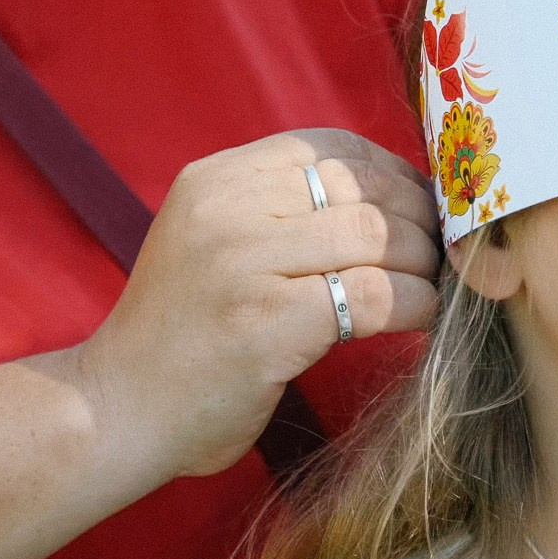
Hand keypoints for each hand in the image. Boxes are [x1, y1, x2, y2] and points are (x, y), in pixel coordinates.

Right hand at [77, 129, 442, 479]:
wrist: (117, 411)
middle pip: (363, 190)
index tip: (417, 209)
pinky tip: (419, 321)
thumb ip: (279, 213)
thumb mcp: (214, 245)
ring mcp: (245, 264)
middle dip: (418, 221)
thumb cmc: (183, 337)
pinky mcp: (269, 324)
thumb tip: (392, 198)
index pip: (330, 147)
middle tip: (440, 256)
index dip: (391, 173)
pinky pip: (377, 296)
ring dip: (423, 265)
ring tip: (430, 289)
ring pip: (377, 237)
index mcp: (215, 179)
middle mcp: (226, 209)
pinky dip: (416, 306)